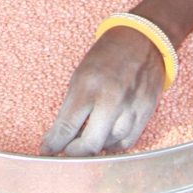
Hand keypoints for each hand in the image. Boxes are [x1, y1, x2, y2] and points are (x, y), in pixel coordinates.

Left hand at [39, 24, 164, 157]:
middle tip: (66, 151)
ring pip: (109, 146)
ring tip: (85, 139)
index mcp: (89, 85)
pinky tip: (105, 138)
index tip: (46, 151)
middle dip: (74, 153)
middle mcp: (111, 99)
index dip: (54, 144)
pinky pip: (127, 143)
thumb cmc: (106, 56)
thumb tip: (59, 137)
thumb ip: (72, 107)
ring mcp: (131, 108)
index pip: (67, 126)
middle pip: (90, 145)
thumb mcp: (81, 75)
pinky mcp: (146, 114)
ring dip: (94, 148)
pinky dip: (113, 145)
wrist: (142, 39)